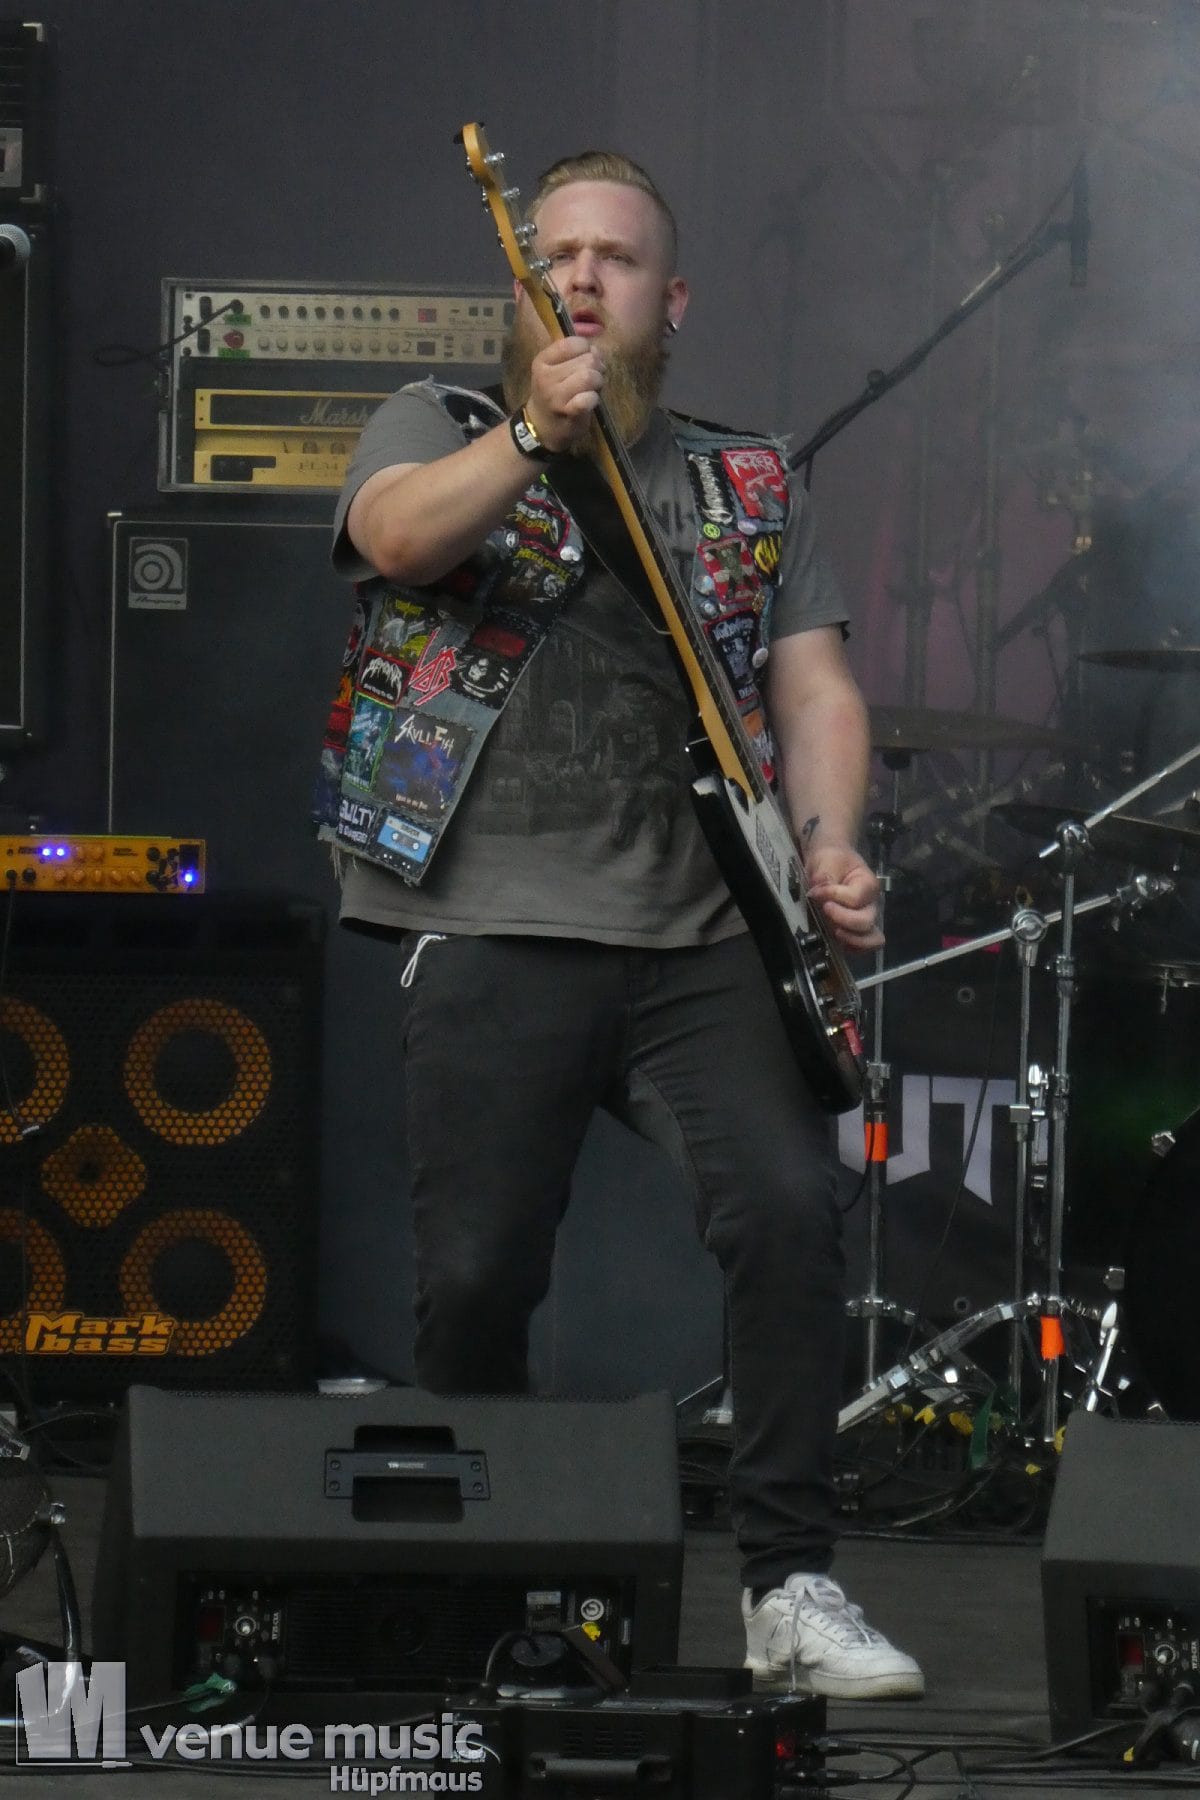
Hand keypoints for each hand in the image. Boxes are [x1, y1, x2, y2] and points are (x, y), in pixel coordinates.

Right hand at [525, 337, 603, 451]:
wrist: (541, 427)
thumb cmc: (553, 394)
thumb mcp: (554, 369)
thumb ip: (574, 355)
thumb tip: (596, 350)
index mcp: (542, 361)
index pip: (572, 343)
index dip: (586, 349)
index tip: (585, 360)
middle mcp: (546, 377)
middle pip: (587, 360)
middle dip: (596, 367)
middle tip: (592, 379)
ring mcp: (556, 396)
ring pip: (590, 376)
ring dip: (598, 382)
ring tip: (593, 389)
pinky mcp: (568, 412)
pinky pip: (589, 398)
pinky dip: (595, 398)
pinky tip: (591, 401)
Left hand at [805, 843, 882, 953]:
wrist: (829, 863)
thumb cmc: (831, 859)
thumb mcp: (826, 860)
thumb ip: (824, 877)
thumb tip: (819, 891)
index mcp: (869, 885)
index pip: (855, 899)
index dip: (834, 897)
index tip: (816, 892)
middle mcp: (872, 904)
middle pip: (865, 921)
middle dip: (842, 919)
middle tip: (825, 910)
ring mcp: (866, 920)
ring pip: (872, 939)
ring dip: (850, 938)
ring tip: (833, 931)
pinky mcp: (857, 931)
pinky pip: (863, 948)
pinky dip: (851, 947)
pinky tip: (835, 938)